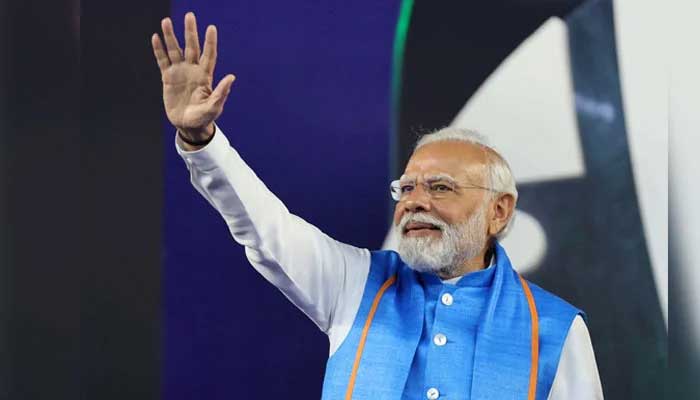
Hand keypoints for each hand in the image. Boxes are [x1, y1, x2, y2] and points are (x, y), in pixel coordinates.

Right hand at [152, 12, 235, 141]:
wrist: (188, 125)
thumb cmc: (204, 117)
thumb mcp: (214, 107)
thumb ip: (221, 92)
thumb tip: (231, 77)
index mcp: (205, 76)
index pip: (209, 55)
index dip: (210, 42)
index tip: (211, 28)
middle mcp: (193, 70)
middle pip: (191, 47)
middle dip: (190, 32)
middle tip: (190, 16)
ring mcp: (180, 72)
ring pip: (175, 50)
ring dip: (170, 36)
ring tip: (166, 21)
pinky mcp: (168, 78)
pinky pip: (162, 61)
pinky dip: (159, 50)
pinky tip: (156, 37)